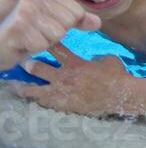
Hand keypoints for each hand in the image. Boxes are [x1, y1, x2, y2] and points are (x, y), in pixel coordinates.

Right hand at [0, 0, 98, 67]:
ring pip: (56, 34)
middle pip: (68, 23)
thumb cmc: (30, 32)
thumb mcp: (57, 22)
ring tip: (31, 37)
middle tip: (38, 33)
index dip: (65, 25)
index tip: (47, 24)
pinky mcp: (17, 27)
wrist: (1, 45)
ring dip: (45, 42)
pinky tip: (23, 43)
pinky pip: (42, 44)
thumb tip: (97, 23)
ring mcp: (24, 11)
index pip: (77, 13)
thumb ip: (78, 20)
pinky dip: (34, 48)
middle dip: (55, 34)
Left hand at [15, 47, 131, 115]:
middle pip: (38, 69)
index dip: (48, 44)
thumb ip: (94, 58)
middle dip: (30, 66)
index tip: (44, 41)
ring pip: (36, 90)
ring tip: (23, 87)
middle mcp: (64, 77)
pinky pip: (45, 104)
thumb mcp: (107, 59)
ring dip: (28, 87)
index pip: (56, 49)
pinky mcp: (63, 106)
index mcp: (75, 63)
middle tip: (27, 64)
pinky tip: (37, 99)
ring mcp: (62, 93)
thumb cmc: (116, 75)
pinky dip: (40, 100)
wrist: (120, 95)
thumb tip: (90, 60)